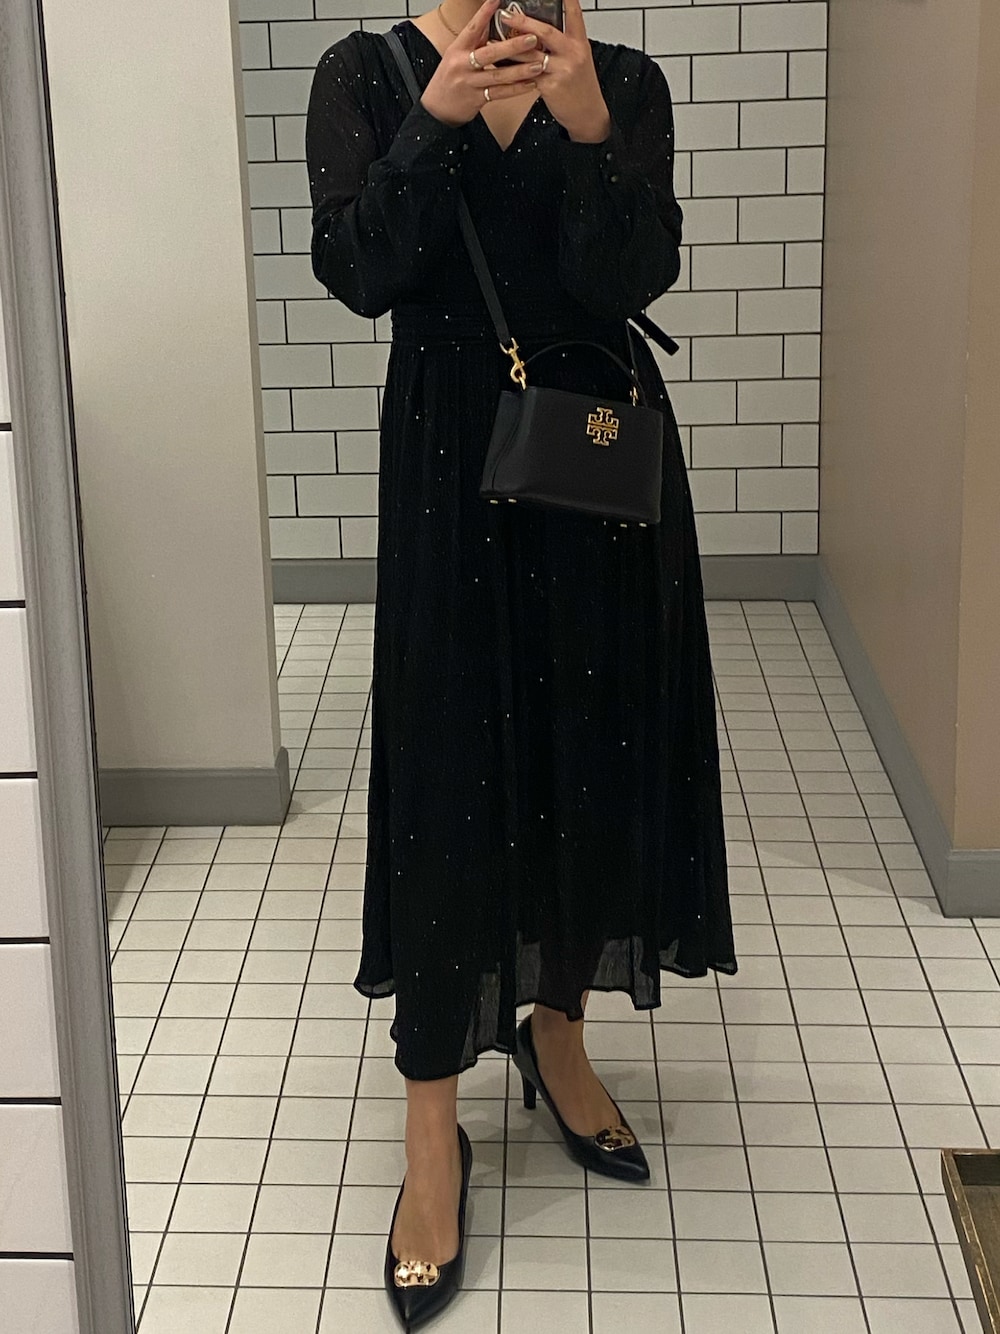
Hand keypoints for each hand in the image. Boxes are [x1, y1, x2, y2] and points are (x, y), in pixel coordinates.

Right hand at [420, 0, 546, 127]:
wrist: (437, 108)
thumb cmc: (449, 78)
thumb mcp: (456, 55)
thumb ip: (475, 40)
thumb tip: (489, 20)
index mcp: (458, 49)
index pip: (473, 28)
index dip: (484, 13)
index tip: (496, 0)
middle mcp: (462, 65)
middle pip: (490, 53)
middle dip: (513, 46)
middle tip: (532, 38)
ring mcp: (469, 83)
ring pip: (498, 76)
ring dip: (520, 70)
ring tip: (538, 64)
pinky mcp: (476, 99)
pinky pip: (499, 94)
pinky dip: (516, 90)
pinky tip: (530, 84)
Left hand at [498, 0, 610, 142]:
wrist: (587, 114)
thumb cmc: (581, 87)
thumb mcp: (579, 59)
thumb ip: (562, 45)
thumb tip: (537, 32)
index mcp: (580, 43)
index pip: (574, 14)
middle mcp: (572, 53)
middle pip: (546, 32)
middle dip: (524, 21)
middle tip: (506, 15)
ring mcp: (561, 70)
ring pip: (531, 55)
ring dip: (510, 47)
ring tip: (493, 40)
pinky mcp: (550, 86)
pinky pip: (527, 75)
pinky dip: (513, 70)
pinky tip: (501, 65)